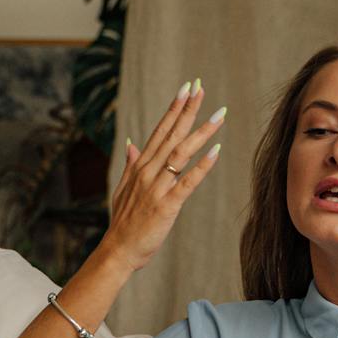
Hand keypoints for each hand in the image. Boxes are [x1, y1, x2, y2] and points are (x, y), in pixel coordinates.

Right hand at [100, 79, 226, 272]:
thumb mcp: (124, 188)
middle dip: (187, 110)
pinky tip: (216, 151)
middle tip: (201, 87)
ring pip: (181, 153)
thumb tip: (131, 144)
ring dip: (201, 133)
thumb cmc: (124, 221)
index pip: (160, 130)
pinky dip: (202, 166)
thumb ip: (130, 164)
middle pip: (171, 135)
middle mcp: (148, 172)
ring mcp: (156, 188)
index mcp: (140, 166)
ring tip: (218, 115)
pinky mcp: (166, 205)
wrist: (118, 250)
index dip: (174, 108)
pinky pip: (187, 182)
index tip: (187, 88)